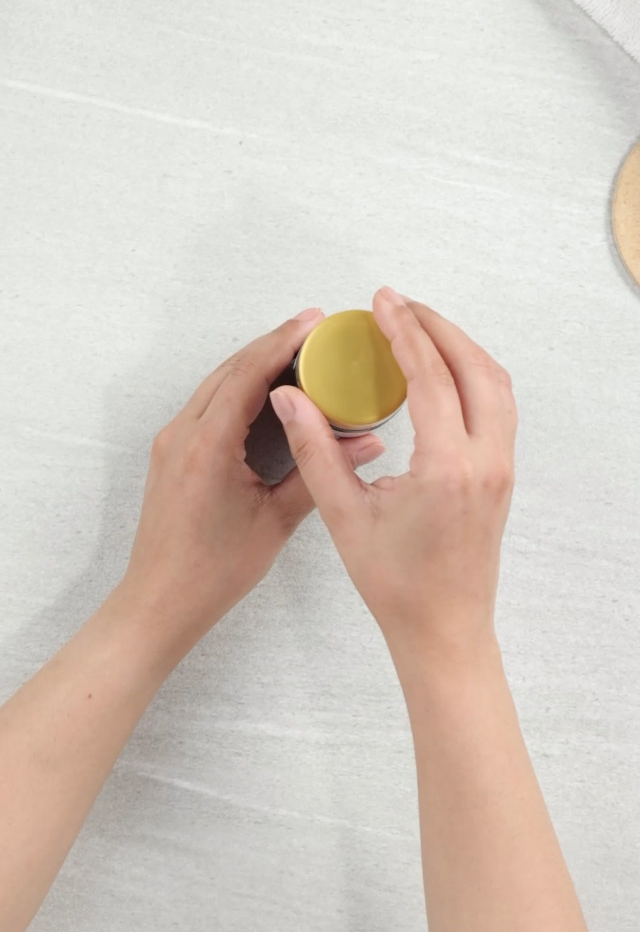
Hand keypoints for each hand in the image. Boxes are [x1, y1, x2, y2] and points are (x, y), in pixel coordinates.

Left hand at [117, 309, 384, 654]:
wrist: (161, 600)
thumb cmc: (213, 571)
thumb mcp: (276, 521)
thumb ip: (320, 473)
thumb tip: (366, 444)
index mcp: (207, 446)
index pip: (247, 374)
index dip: (284, 342)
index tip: (315, 323)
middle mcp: (182, 434)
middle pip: (230, 369)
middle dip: (273, 344)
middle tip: (315, 330)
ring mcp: (171, 441)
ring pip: (215, 383)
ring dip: (254, 363)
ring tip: (297, 353)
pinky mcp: (171, 453)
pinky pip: (206, 403)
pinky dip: (238, 386)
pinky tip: (267, 390)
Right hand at [269, 289, 516, 679]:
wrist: (443, 629)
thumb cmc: (395, 584)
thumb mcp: (345, 517)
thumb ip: (315, 450)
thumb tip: (289, 397)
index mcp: (448, 469)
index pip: (431, 377)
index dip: (405, 331)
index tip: (382, 302)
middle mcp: (485, 462)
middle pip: (474, 367)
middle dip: (437, 326)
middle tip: (397, 305)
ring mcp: (501, 468)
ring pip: (495, 383)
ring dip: (460, 346)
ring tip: (418, 328)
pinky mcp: (503, 474)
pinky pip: (499, 405)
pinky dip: (474, 373)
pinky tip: (443, 369)